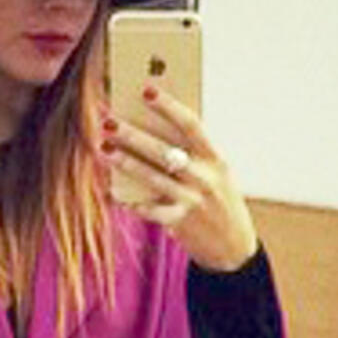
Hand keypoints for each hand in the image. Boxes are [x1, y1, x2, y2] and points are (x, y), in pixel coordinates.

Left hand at [100, 85, 258, 271]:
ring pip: (152, 177)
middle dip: (133, 135)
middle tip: (108, 121)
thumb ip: (190, 154)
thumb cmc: (217, 199)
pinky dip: (129, 201)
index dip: (168, 106)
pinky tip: (113, 192)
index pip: (191, 125)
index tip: (146, 90)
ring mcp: (193, 200)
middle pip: (164, 150)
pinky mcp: (181, 222)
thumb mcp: (214, 173)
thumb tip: (147, 130)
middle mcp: (205, 178)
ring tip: (103, 148)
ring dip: (125, 162)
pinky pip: (149, 209)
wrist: (234, 247)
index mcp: (215, 159)